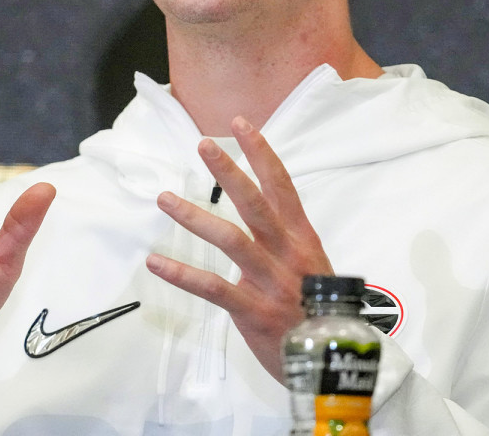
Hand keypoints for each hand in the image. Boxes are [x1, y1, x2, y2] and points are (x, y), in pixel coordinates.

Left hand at [146, 116, 332, 380]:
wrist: (333, 365)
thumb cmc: (317, 314)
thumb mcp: (310, 270)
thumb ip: (284, 245)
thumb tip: (256, 227)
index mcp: (303, 239)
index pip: (282, 186)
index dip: (262, 153)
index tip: (241, 124)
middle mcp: (289, 254)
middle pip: (255, 203)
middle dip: (229, 171)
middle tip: (202, 145)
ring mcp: (272, 282)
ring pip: (231, 239)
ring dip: (194, 217)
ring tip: (164, 198)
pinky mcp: (254, 311)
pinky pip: (214, 288)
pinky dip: (183, 274)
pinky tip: (156, 262)